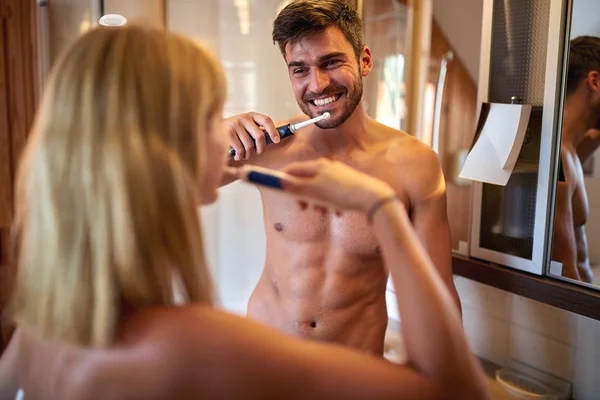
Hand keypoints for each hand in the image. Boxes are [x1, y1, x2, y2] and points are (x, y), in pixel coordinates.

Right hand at [224, 112, 280, 160]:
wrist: (213, 129)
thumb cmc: (234, 132)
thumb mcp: (247, 127)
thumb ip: (258, 130)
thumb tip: (274, 139)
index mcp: (251, 115)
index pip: (266, 120)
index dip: (273, 131)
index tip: (276, 141)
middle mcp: (244, 118)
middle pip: (260, 136)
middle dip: (260, 148)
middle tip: (257, 152)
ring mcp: (235, 124)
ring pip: (250, 146)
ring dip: (248, 154)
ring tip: (244, 155)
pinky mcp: (228, 132)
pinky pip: (240, 150)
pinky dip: (240, 156)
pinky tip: (238, 156)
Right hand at [281, 158, 395, 213]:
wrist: (372, 198)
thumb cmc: (342, 194)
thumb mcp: (315, 192)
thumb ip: (296, 187)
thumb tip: (279, 181)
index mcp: (317, 166)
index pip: (293, 168)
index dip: (283, 178)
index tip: (277, 189)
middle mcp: (327, 167)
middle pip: (306, 179)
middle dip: (302, 194)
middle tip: (303, 207)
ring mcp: (338, 175)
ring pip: (319, 188)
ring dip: (316, 201)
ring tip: (323, 212)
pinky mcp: (348, 184)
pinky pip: (332, 194)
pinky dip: (330, 203)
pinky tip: (337, 212)